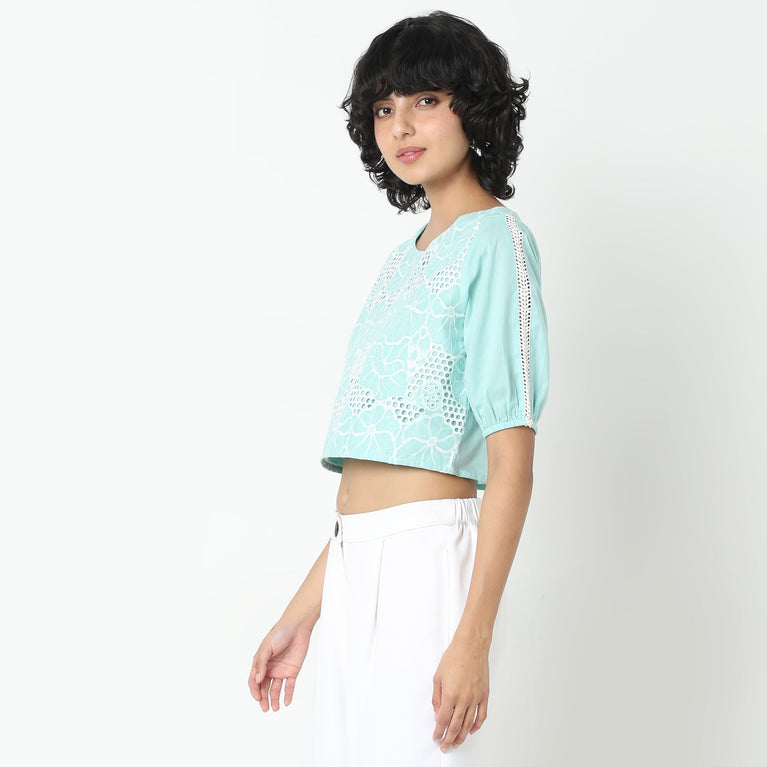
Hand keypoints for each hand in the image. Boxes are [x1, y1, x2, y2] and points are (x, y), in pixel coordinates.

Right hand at [249, 618, 312, 711]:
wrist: (298, 627)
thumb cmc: (279, 633)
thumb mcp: (267, 647)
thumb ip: (261, 663)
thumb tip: (257, 680)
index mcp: (260, 662)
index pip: (254, 680)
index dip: (254, 690)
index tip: (257, 698)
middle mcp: (270, 669)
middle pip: (264, 687)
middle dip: (263, 699)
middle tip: (265, 708)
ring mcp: (281, 671)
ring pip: (276, 689)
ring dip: (274, 699)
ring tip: (275, 708)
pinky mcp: (292, 671)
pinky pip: (289, 686)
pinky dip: (288, 694)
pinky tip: (286, 702)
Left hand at [431, 631, 489, 751]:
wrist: (471, 646)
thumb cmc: (454, 657)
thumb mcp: (438, 676)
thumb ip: (436, 697)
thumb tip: (438, 712)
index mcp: (450, 694)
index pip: (443, 720)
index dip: (438, 731)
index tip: (436, 737)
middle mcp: (464, 699)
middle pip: (455, 726)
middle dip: (448, 739)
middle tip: (445, 746)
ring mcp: (475, 698)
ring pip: (468, 724)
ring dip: (461, 736)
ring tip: (456, 743)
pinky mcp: (484, 695)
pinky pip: (481, 715)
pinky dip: (476, 726)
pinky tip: (471, 730)